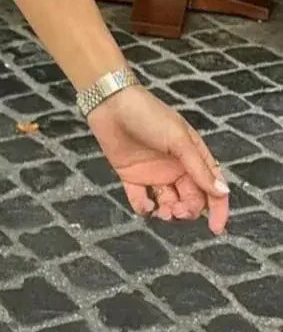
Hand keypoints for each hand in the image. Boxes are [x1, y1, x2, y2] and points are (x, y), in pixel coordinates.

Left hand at [87, 87, 229, 233]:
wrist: (110, 103)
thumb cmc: (148, 114)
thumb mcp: (178, 139)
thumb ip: (199, 168)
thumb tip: (222, 192)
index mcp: (191, 156)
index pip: (211, 187)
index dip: (217, 208)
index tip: (216, 228)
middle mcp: (174, 167)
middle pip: (190, 199)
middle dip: (188, 210)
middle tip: (178, 211)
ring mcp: (153, 173)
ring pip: (168, 203)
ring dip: (169, 212)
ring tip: (163, 211)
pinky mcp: (131, 176)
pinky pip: (141, 200)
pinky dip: (144, 208)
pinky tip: (145, 205)